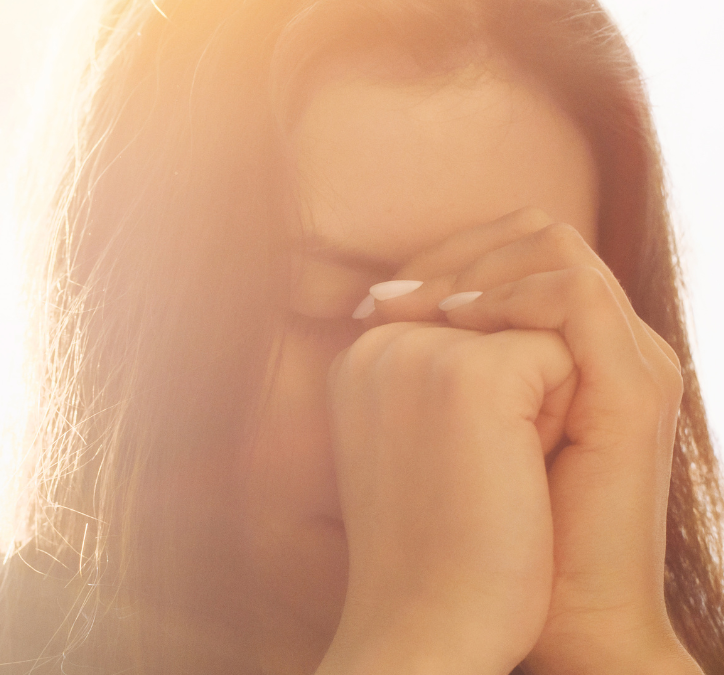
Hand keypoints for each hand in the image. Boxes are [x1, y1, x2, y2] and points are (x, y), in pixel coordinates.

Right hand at [319, 319, 576, 674]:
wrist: (427, 625)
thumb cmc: (429, 547)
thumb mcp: (406, 441)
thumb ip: (424, 373)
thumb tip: (469, 309)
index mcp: (358, 359)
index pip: (468, 334)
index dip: (481, 410)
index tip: (441, 473)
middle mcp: (377, 344)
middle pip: (503, 330)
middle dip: (510, 400)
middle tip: (464, 478)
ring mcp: (421, 353)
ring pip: (532, 339)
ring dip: (533, 408)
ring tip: (484, 473)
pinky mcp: (473, 374)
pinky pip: (559, 359)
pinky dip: (556, 419)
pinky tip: (510, 473)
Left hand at [365, 208, 699, 673]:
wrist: (545, 618)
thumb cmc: (474, 534)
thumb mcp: (441, 431)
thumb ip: (431, 363)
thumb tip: (368, 307)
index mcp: (563, 351)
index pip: (510, 249)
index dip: (439, 259)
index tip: (371, 301)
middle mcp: (599, 345)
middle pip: (532, 232)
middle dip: (453, 253)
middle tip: (388, 299)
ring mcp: (626, 361)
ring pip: (553, 245)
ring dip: (477, 269)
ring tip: (424, 313)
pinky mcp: (632, 390)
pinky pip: (574, 293)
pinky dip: (508, 295)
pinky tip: (456, 326)